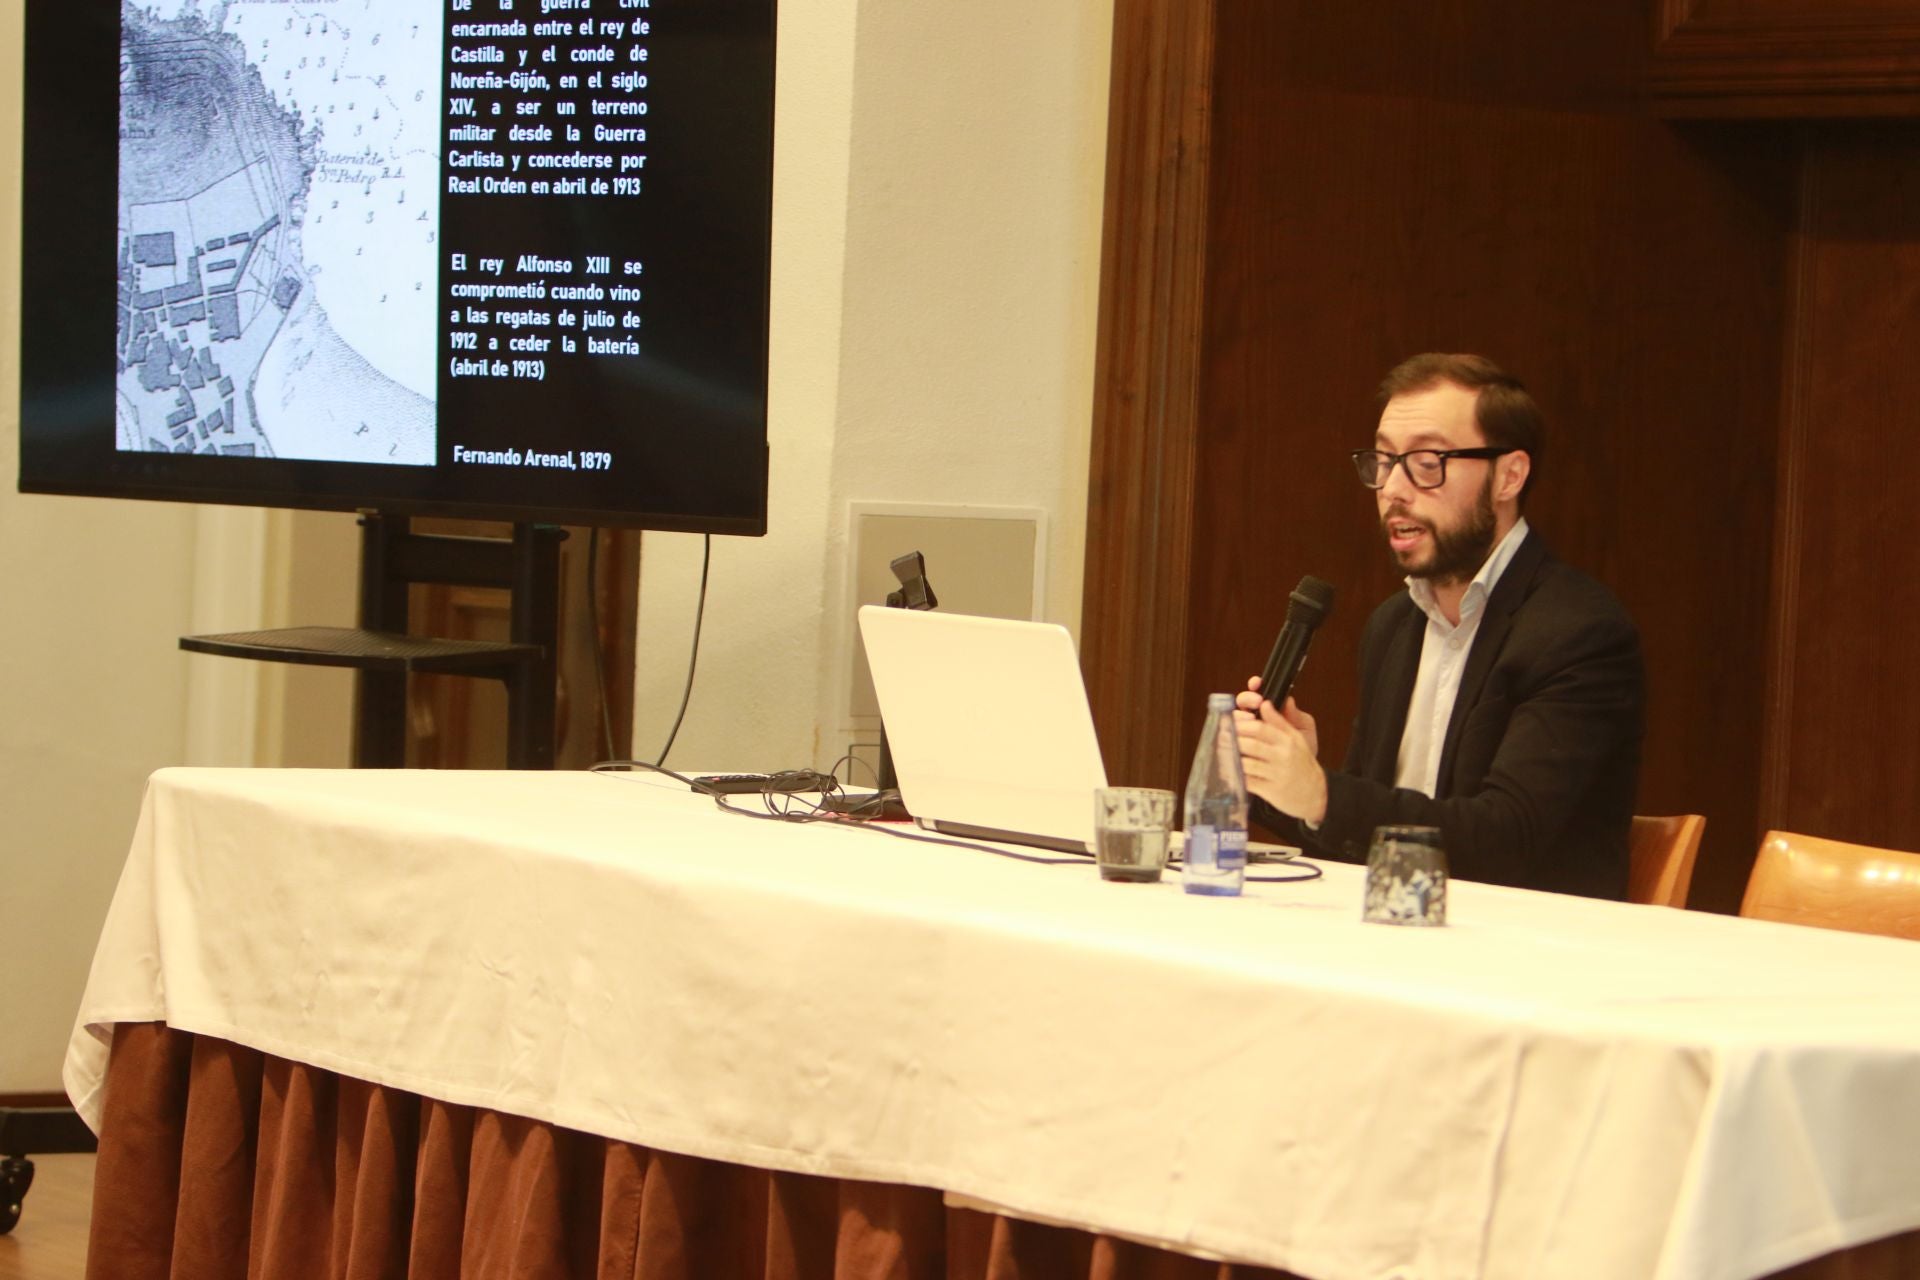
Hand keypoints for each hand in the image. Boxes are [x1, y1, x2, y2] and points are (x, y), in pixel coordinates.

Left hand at [1234, 684, 1326, 823]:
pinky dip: (1235, 776)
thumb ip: (1279, 722)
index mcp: (1288, 741)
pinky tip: (1228, 771)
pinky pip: (1248, 782)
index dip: (1242, 724)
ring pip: (1247, 764)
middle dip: (1232, 739)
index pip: (1261, 728)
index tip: (1230, 722)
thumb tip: (1265, 703)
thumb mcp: (1296, 739)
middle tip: (1221, 736)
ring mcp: (1276, 775)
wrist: (1315, 794)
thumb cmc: (1302, 764)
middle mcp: (1283, 757)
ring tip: (1221, 752)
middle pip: (1251, 745)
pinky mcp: (1270, 791)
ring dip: (1231, 757)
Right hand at [1237, 677, 1318, 758]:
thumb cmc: (1301, 753)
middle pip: (1241, 703)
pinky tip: (1240, 735)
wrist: (1297, 779)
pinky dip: (1231, 736)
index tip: (1257, 685)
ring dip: (1238, 717)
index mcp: (1269, 713)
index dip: (1254, 686)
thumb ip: (1297, 716)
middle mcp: (1253, 722)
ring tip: (1249, 721)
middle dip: (1246, 699)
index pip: (1257, 694)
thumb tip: (1289, 700)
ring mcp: (1244, 736)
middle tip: (1256, 704)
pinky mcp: (1238, 750)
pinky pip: (1229, 740)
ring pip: (1232, 719)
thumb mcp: (1304, 732)